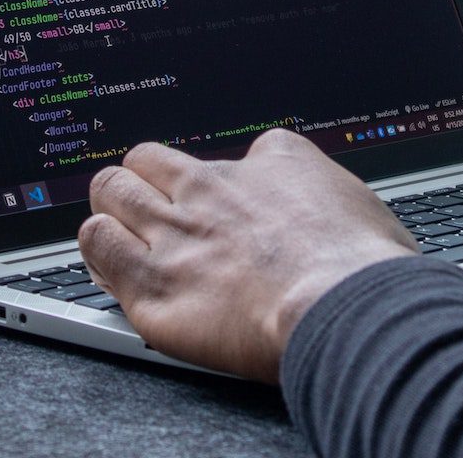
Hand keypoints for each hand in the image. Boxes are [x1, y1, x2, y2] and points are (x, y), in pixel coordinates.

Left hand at [77, 128, 417, 382]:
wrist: (343, 306)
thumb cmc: (364, 268)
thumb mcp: (362, 206)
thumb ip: (330, 201)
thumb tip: (332, 212)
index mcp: (272, 163)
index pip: (227, 156)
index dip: (220, 182)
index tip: (222, 206)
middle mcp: (214, 190)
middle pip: (148, 159)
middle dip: (143, 179)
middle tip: (149, 205)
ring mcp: (177, 233)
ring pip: (112, 191)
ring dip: (113, 207)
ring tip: (119, 226)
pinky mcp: (152, 284)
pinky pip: (98, 244)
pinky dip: (99, 246)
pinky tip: (109, 257)